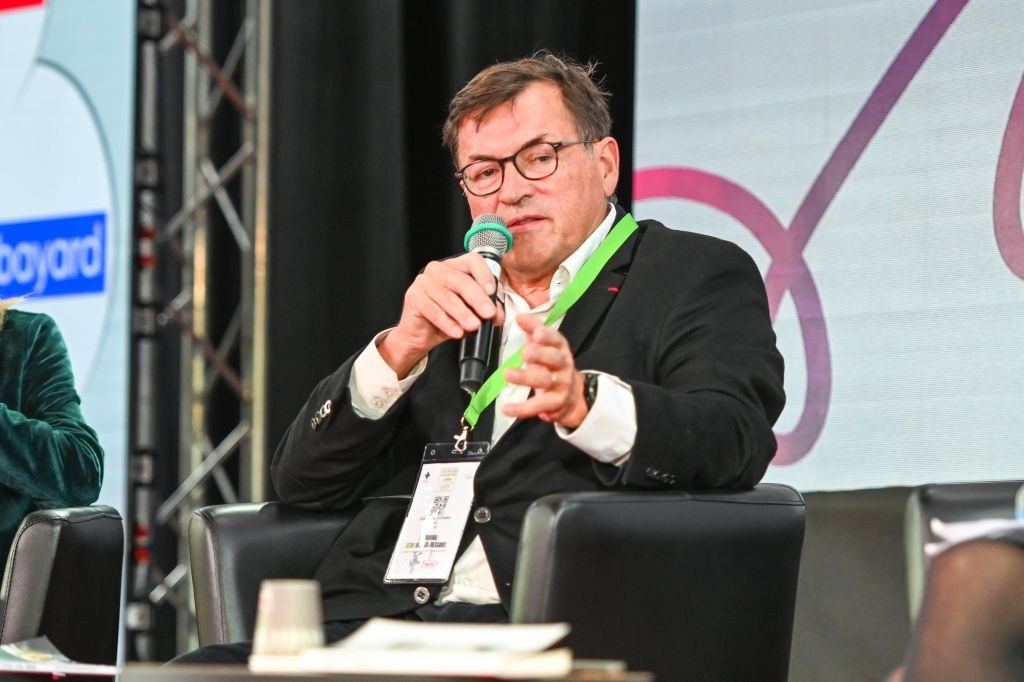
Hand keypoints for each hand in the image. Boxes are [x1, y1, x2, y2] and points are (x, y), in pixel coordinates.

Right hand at [380, 253, 503, 377]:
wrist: (420, 334)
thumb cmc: (446, 318)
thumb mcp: (470, 311)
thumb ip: (484, 308)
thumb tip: (497, 314)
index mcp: (455, 266)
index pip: (472, 261)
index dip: (484, 274)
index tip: (492, 291)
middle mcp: (438, 270)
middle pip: (461, 280)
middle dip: (477, 299)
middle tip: (488, 313)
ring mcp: (424, 282)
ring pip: (447, 297)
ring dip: (463, 313)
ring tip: (474, 326)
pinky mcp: (413, 297)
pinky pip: (433, 310)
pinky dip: (447, 322)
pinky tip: (457, 332)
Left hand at [502, 313, 588, 428]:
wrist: (572, 396)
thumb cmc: (551, 365)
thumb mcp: (544, 345)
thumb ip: (532, 329)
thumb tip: (519, 316)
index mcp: (559, 348)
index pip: (556, 339)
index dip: (547, 336)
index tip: (537, 333)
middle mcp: (563, 365)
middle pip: (554, 359)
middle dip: (541, 355)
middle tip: (526, 353)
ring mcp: (560, 385)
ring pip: (545, 381)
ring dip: (526, 378)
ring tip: (508, 374)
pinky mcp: (555, 403)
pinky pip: (538, 406)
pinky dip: (521, 408)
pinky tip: (506, 408)